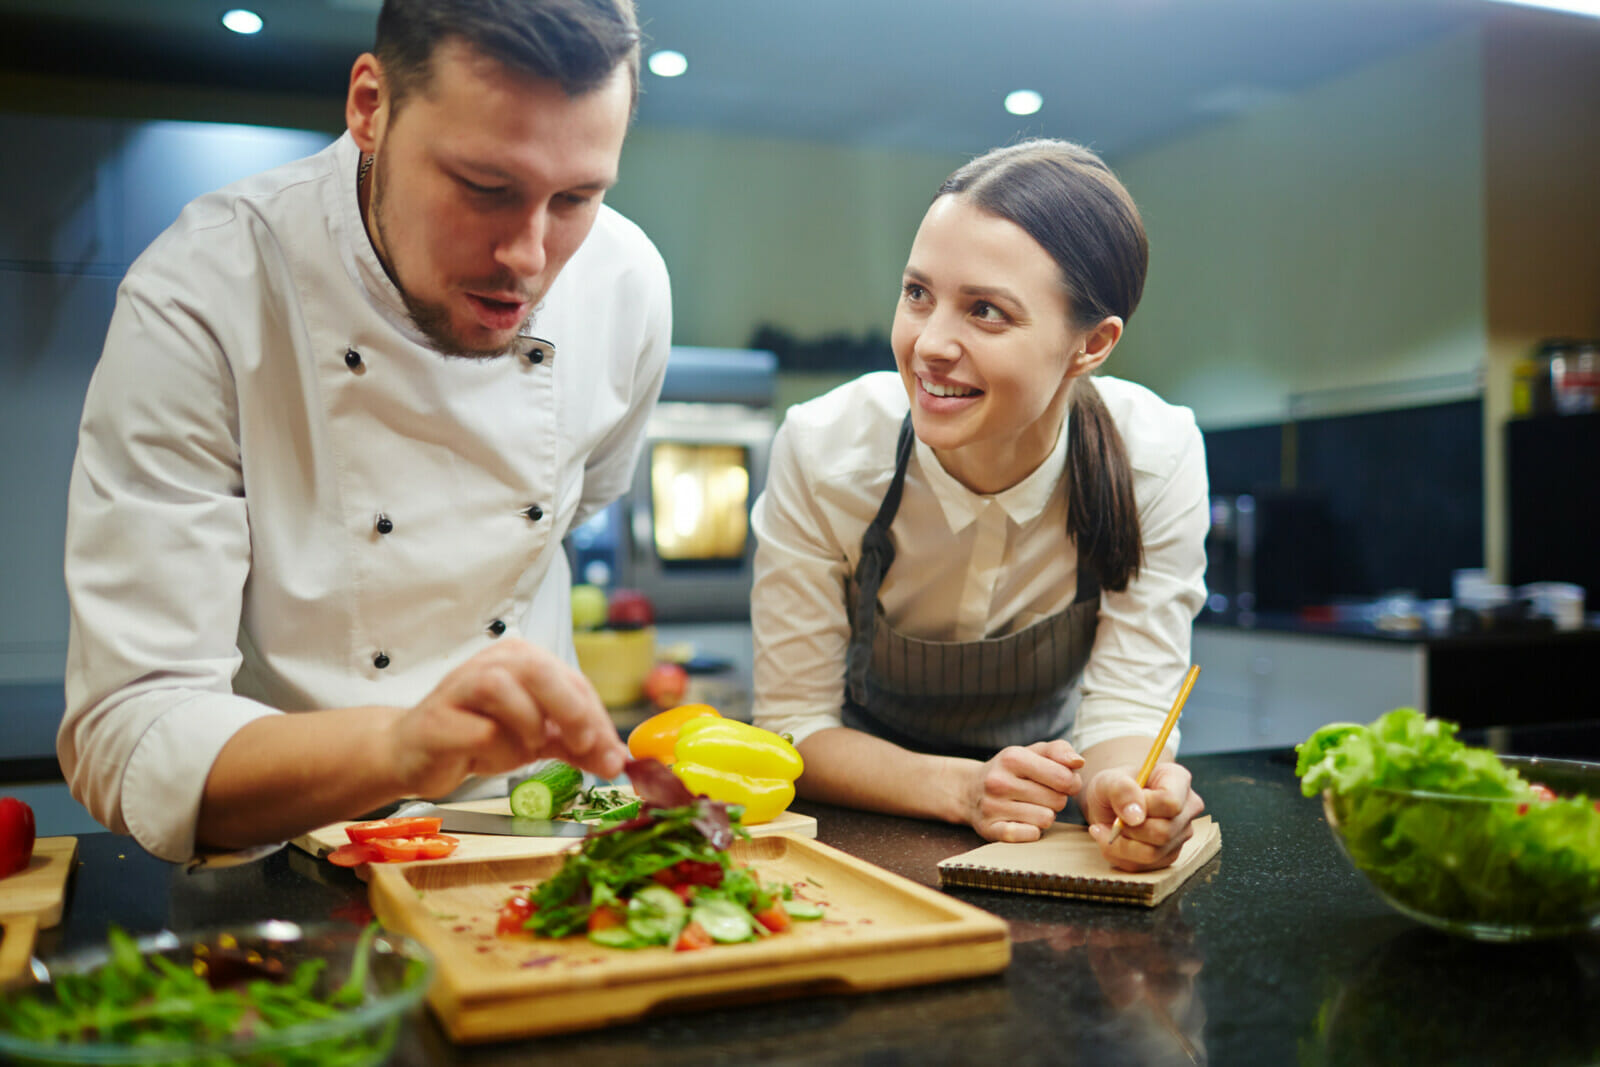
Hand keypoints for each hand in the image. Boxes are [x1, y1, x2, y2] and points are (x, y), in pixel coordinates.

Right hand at [383, 639, 627, 797]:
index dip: (598, 719)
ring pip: (504, 690)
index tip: (615, 755)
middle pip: (540, 670)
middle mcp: (492, 662)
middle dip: (571, 709)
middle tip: (585, 746)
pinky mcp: (436, 717)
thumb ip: (576, 746)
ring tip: (527, 748)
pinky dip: (493, 748)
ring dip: (526, 725)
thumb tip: (618, 761)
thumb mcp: (536, 739)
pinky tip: (486, 755)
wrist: (415, 753)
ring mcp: (460, 686)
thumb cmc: (477, 736)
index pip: (573, 681)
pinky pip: (476, 729)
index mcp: (522, 658)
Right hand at [963, 740, 1084, 841]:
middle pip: (1057, 801)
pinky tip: (1024, 822)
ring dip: (1045, 815)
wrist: (969, 790)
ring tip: (1032, 807)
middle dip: (1056, 799)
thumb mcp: (1032, 752)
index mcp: (1012, 758)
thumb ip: (1059, 750)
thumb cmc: (1010, 770)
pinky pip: (1029, 835)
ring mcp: (992, 806)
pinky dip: (1032, 831)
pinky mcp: (990, 829)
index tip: (1063, 783)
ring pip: (1046, 819)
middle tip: (1043, 796)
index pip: (1064, 778)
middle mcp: (999, 781)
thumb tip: (1078, 763)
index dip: (1071, 783)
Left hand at [1082, 760, 1203, 870]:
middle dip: (1129, 829)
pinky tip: (1112, 839)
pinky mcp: (1168, 855)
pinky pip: (1143, 866)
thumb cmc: (1113, 786)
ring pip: (1152, 853)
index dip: (1144, 807)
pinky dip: (1119, 855)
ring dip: (1120, 845)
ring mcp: (1180, 835)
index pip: (1171, 803)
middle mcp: (1187, 809)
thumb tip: (1135, 817)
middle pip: (1163, 832)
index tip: (1123, 802)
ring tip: (1106, 829)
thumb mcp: (1108, 780)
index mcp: (1178, 780)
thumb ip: (1121, 790)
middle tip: (1112, 819)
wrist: (1109, 802)